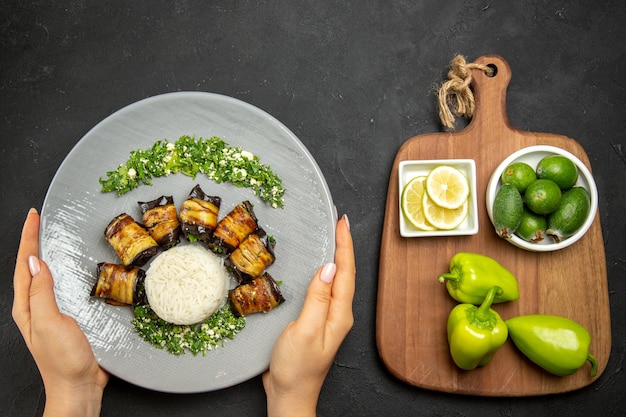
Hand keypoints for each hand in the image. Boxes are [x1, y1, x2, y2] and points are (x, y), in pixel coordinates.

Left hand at [12, 208, 108, 416]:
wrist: (79, 388)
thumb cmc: (62, 360)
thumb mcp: (49, 322)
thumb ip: (41, 292)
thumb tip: (36, 262)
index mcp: (27, 307)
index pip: (25, 265)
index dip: (28, 239)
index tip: (34, 217)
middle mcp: (36, 307)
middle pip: (32, 267)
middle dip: (33, 242)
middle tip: (40, 220)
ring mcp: (52, 313)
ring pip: (47, 276)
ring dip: (49, 255)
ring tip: (52, 237)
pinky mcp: (69, 318)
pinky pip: (64, 288)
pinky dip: (66, 272)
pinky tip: (74, 270)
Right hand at [262, 214, 354, 416]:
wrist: (290, 395)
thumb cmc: (297, 368)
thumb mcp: (305, 331)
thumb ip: (318, 299)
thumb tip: (329, 268)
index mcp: (340, 314)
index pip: (345, 272)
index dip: (344, 245)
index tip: (341, 222)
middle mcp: (339, 314)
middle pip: (345, 273)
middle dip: (343, 246)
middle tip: (338, 222)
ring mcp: (329, 318)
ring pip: (336, 280)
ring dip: (336, 256)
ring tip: (332, 236)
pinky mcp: (317, 321)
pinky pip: (324, 290)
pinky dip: (324, 272)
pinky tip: (318, 267)